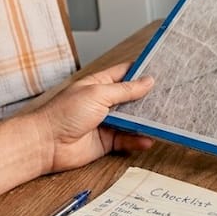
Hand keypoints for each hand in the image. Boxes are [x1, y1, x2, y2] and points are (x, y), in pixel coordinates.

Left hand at [32, 62, 155, 172]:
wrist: (46, 144)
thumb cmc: (64, 113)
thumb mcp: (98, 94)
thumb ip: (125, 90)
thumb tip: (147, 82)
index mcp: (100, 84)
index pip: (126, 74)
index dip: (143, 72)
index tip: (162, 71)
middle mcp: (104, 102)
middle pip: (133, 98)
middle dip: (149, 99)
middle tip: (170, 98)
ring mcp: (106, 122)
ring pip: (133, 120)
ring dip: (146, 121)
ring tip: (164, 120)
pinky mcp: (107, 142)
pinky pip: (127, 140)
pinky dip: (138, 140)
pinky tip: (148, 139)